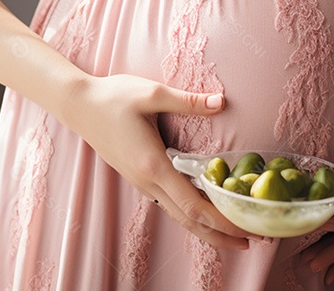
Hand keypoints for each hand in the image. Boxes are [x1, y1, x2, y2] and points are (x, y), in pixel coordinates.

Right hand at [61, 73, 256, 250]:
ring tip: (235, 234)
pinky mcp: (139, 178)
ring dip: (208, 228)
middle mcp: (148, 182)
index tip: (247, 228)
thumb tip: (221, 102)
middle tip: (254, 240)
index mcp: (154, 166)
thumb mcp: (152, 94)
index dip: (222, 221)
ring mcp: (142, 183)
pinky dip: (192, 216)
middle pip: (189, 221)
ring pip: (179, 216)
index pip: (193, 206)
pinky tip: (206, 212)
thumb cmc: (113, 98)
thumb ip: (188, 101)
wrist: (79, 106)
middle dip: (222, 234)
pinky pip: (170, 205)